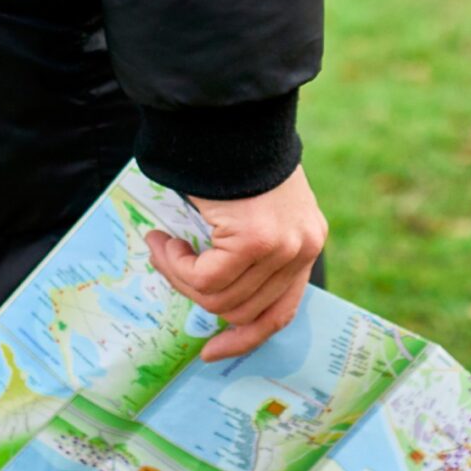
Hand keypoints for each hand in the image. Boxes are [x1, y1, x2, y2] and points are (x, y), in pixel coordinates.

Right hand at [144, 165, 327, 361]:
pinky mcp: (257, 241)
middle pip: (244, 311)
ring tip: (164, 245)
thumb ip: (242, 253)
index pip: (283, 311)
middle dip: (197, 296)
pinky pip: (205, 279)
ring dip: (180, 277)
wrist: (225, 118)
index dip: (247, 337)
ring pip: (219, 299)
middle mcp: (302, 248)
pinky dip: (176, 266)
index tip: (214, 352)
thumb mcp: (248, 212)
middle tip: (170, 261)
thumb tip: (208, 297)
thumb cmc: (227, 159)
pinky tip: (166, 241)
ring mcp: (282, 246)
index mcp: (305, 243)